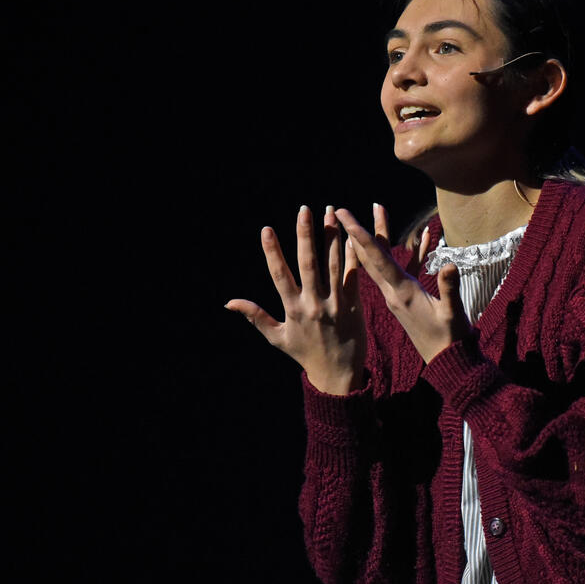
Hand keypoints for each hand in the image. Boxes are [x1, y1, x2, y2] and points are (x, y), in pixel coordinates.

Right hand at [226, 205, 364, 394]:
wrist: (338, 374)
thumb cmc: (305, 354)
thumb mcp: (277, 338)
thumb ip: (256, 316)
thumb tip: (229, 302)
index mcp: (293, 309)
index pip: (280, 275)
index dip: (272, 252)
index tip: (266, 229)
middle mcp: (314, 303)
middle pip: (308, 263)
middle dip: (305, 234)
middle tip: (304, 209)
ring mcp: (336, 303)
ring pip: (333, 264)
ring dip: (331, 236)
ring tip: (330, 212)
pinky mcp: (355, 304)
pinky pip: (353, 275)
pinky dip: (352, 255)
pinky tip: (351, 235)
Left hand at [334, 203, 468, 363]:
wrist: (446, 363)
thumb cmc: (449, 340)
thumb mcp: (452, 314)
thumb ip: (450, 289)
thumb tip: (449, 264)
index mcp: (400, 293)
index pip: (377, 259)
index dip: (361, 235)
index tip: (344, 216)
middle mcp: (394, 292)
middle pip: (372, 256)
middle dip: (360, 231)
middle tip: (343, 209)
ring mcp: (399, 295)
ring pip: (384, 261)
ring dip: (380, 237)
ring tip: (377, 211)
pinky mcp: (408, 298)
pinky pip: (406, 270)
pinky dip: (412, 252)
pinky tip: (424, 237)